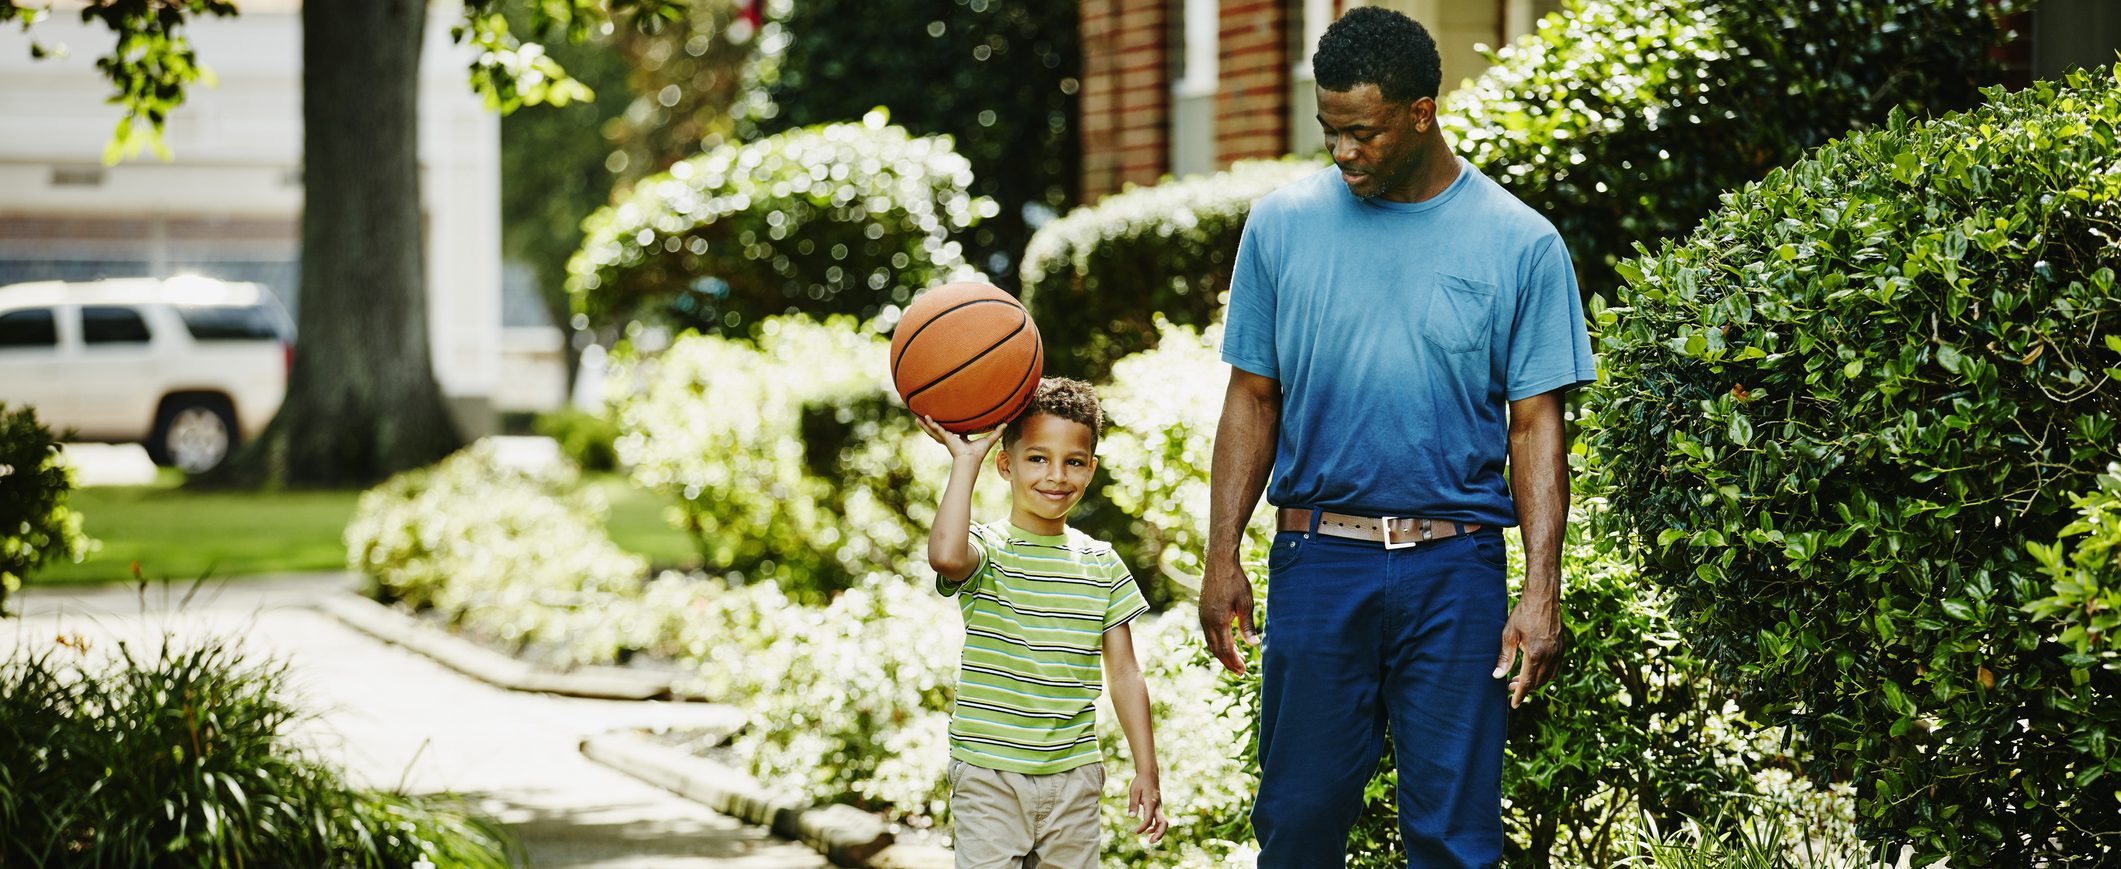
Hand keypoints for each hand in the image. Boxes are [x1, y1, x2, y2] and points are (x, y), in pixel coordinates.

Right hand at [915, 415, 997, 463]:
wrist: (971, 460)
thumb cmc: (978, 454)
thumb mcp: (988, 439)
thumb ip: (996, 432)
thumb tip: (1006, 424)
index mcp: (959, 439)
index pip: (954, 430)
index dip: (951, 426)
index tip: (949, 419)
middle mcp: (951, 438)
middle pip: (939, 429)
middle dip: (932, 425)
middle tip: (925, 418)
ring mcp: (946, 438)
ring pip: (933, 430)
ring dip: (925, 424)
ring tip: (917, 418)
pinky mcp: (945, 437)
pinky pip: (936, 429)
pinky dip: (930, 424)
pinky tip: (924, 418)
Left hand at [1128, 771, 1167, 843]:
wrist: (1149, 774)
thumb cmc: (1140, 782)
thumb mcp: (1134, 792)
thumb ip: (1133, 805)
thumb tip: (1131, 817)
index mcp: (1151, 803)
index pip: (1149, 819)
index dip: (1142, 828)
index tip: (1134, 832)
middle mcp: (1158, 806)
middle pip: (1163, 823)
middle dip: (1159, 834)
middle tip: (1151, 842)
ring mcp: (1159, 807)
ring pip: (1163, 822)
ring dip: (1158, 832)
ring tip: (1150, 840)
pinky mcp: (1158, 807)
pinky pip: (1160, 819)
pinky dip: (1156, 826)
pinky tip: (1148, 830)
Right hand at [1198, 555, 1259, 673]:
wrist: (1219, 563)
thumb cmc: (1235, 581)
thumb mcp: (1246, 603)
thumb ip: (1247, 625)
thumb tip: (1253, 645)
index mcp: (1218, 621)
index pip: (1225, 649)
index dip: (1234, 662)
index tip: (1243, 670)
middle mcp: (1207, 621)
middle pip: (1216, 649)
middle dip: (1228, 662)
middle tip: (1240, 671)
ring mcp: (1203, 617)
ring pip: (1211, 642)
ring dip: (1222, 653)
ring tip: (1235, 660)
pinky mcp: (1203, 612)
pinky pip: (1209, 633)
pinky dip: (1218, 643)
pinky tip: (1227, 643)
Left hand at [1493, 593, 1562, 708]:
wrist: (1543, 597)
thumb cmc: (1523, 614)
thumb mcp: (1509, 635)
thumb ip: (1505, 658)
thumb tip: (1497, 676)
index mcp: (1535, 654)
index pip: (1527, 682)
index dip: (1519, 695)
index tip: (1513, 705)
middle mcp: (1550, 656)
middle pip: (1538, 682)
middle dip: (1524, 688)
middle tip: (1510, 686)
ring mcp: (1559, 652)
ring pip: (1548, 677)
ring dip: (1535, 682)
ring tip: (1520, 679)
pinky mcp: (1563, 647)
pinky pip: (1555, 668)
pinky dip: (1545, 674)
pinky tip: (1535, 670)